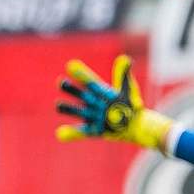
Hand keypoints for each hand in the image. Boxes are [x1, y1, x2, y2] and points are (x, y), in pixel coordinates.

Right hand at [56, 55, 172, 149]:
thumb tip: (125, 59)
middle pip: (81, 95)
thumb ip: (124, 75)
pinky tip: (60, 134)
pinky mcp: (94, 130)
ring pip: (78, 112)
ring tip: (58, 105)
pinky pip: (81, 131)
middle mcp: (94, 102)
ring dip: (68, 108)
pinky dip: (72, 133)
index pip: (90, 81)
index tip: (70, 65)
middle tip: (61, 82)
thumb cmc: (131, 103)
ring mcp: (93, 116)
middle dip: (71, 89)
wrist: (135, 124)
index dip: (81, 74)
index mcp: (101, 91)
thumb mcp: (129, 89)